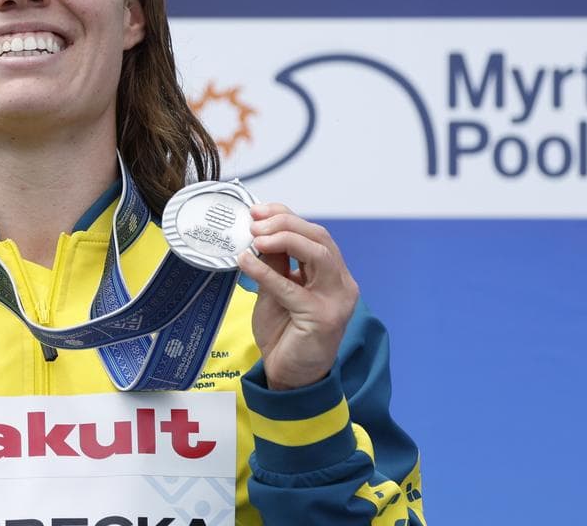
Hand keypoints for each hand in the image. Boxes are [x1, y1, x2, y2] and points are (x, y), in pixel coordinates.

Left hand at [238, 203, 358, 390]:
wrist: (290, 376)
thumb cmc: (285, 334)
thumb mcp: (276, 290)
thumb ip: (275, 263)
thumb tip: (258, 230)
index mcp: (333, 274)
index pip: (314, 234)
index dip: (286, 216)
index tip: (257, 211)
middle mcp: (341, 284)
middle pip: (319, 237)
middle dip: (285, 223)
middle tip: (254, 223)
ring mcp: (336, 301)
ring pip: (318, 253)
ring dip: (285, 239)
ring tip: (255, 237)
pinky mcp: (322, 318)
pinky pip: (293, 288)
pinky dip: (266, 271)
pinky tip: (245, 262)